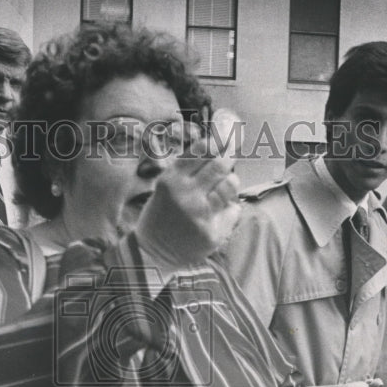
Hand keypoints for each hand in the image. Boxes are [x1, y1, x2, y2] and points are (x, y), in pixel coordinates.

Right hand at [135, 111, 241, 273]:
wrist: (153, 253)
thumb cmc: (161, 215)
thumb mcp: (165, 186)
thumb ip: (187, 169)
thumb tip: (216, 144)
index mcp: (171, 180)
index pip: (201, 150)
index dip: (218, 139)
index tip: (227, 133)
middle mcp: (186, 195)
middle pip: (220, 164)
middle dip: (228, 156)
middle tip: (230, 155)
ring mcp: (200, 214)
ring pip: (230, 185)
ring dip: (231, 182)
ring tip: (223, 187)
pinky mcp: (212, 232)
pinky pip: (232, 209)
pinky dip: (229, 208)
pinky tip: (218, 212)